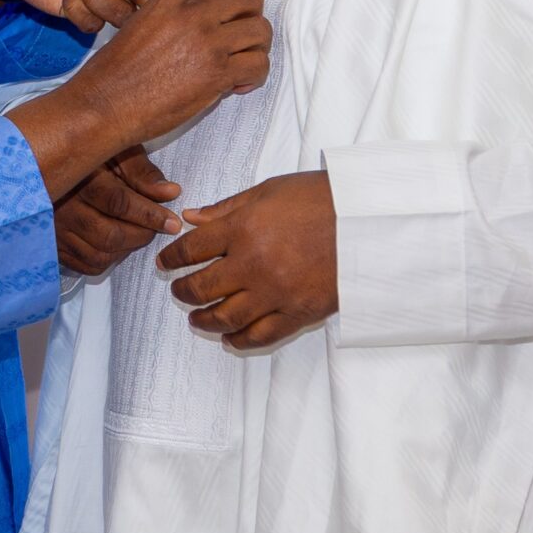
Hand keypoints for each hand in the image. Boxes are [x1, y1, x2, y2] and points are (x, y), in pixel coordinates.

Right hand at [54, 150, 183, 275]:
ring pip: (98, 255)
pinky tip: (116, 244)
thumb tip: (171, 193)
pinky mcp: (52, 246)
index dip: (149, 215)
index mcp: (78, 179)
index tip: (172, 221)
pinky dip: (108, 260)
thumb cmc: (87, 156)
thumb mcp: (114, 152)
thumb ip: (141, 172)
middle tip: (157, 227)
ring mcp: (54, 231)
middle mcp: (62, 208)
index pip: (118, 203)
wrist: (44, 164)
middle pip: (109, 235)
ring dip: (126, 249)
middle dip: (142, 235)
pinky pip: (85, 265)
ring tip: (137, 233)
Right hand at [62, 0, 269, 149]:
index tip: (233, 10)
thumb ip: (176, 12)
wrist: (105, 102)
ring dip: (257, 47)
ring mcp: (208, 42)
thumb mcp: (141, 21)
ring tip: (242, 62)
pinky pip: (259, 65)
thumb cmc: (117, 70)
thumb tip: (208, 17)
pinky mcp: (217, 73)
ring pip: (262, 30)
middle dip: (251, 17)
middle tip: (242, 36)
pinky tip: (238, 84)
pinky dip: (255, 76)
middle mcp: (194, 12)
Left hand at [155, 171, 338, 350]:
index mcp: (242, 228)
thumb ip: (226, 208)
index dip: (171, 257)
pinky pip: (261, 335)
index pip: (191, 249)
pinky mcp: (298, 313)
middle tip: (177, 292)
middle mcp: (253, 264)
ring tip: (196, 319)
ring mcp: (276, 292)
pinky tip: (229, 339)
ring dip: (204, 320)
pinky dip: (240, 340)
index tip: (164, 262)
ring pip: (226, 317)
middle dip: (182, 292)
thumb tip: (190, 217)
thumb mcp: (268, 191)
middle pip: (202, 287)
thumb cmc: (319, 198)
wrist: (367, 222)